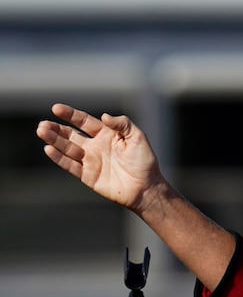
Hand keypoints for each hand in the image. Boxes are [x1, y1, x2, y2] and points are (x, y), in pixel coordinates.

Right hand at [36, 103, 166, 213]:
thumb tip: (104, 116)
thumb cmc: (145, 162)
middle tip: (43, 124)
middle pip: (71, 135)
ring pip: (67, 148)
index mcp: (106, 135)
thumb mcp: (137, 137)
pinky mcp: (88, 176)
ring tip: (42, 132)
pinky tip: (49, 149)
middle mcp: (95, 146)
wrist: (146, 188)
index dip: (70, 115)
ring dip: (54, 140)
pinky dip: (59, 158)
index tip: (56, 108)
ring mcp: (90, 161)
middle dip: (56, 129)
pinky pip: (70, 165)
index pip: (84, 121)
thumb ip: (122, 124)